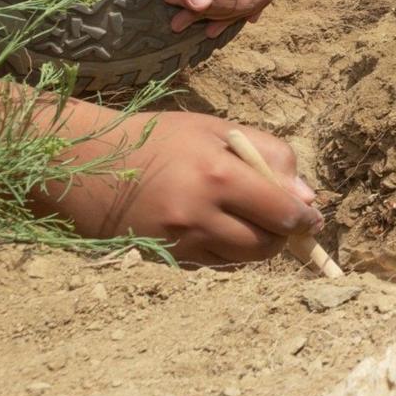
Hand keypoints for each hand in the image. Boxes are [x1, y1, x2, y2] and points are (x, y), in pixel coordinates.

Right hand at [46, 110, 322, 265]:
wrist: (83, 164)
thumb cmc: (155, 138)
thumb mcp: (213, 129)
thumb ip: (266, 155)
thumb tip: (306, 196)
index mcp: (217, 174)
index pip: (280, 210)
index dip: (303, 218)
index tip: (312, 218)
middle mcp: (199, 214)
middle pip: (264, 244)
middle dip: (281, 236)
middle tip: (282, 221)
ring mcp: (179, 241)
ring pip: (240, 260)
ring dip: (254, 246)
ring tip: (245, 221)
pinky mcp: (163, 258)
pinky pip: (211, 265)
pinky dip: (223, 252)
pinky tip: (212, 228)